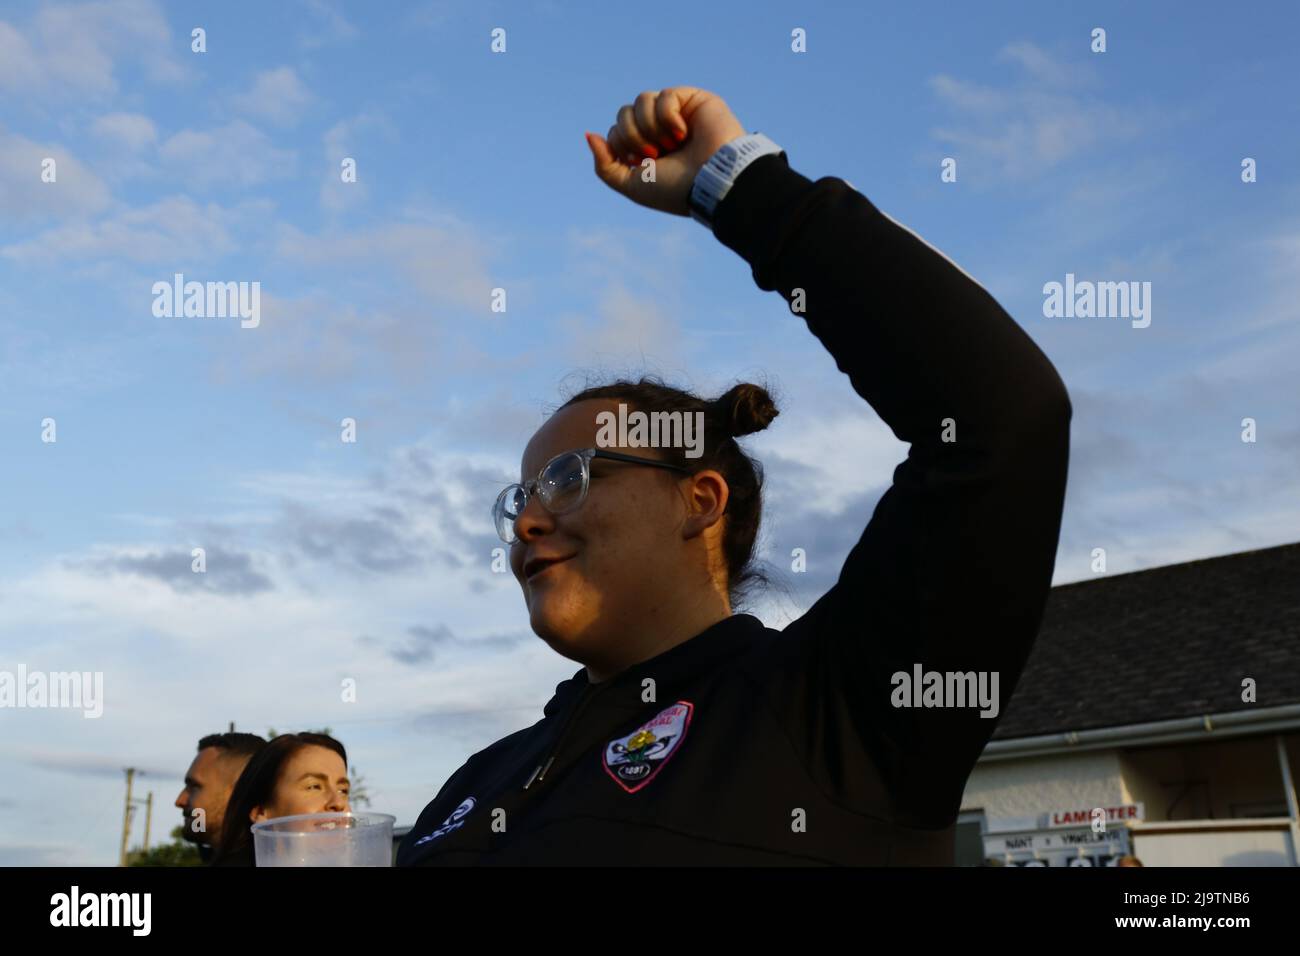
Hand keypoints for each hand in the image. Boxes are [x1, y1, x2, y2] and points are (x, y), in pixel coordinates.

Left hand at [585, 87, 745, 216]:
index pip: (616, 131)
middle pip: (624, 113)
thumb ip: (605, 165)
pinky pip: (664, 95)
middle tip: (655, 153)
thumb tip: (589, 135)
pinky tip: (683, 133)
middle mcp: (659, 130)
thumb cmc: (676, 189)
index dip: (622, 144)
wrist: (711, 183)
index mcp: (647, 149)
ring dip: (650, 127)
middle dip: (633, 135)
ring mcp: (676, 113)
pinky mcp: (692, 99)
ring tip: (672, 144)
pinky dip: (668, 117)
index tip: (641, 161)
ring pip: (641, 100)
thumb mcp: (632, 185)